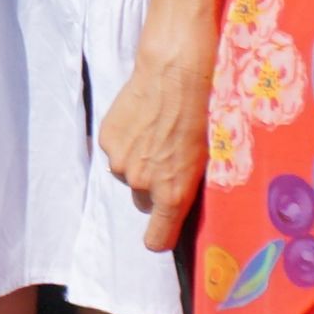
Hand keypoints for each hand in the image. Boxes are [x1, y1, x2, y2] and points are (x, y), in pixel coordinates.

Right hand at [99, 48, 209, 251]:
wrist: (175, 74)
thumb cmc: (202, 115)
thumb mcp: (206, 159)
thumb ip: (187, 187)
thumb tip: (182, 201)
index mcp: (172, 194)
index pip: (156, 240)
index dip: (160, 236)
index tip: (164, 231)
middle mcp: (142, 184)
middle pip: (143, 199)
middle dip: (152, 185)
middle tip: (168, 157)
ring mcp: (120, 161)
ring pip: (127, 172)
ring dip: (138, 160)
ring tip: (156, 132)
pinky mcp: (107, 139)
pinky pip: (116, 150)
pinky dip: (126, 140)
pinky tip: (142, 120)